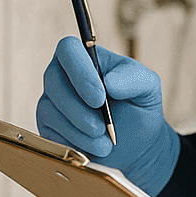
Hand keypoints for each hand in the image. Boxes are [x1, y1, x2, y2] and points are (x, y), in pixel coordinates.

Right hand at [36, 37, 179, 194]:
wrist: (136, 142)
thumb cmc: (138, 105)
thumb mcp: (147, 87)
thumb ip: (134, 78)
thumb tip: (109, 82)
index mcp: (84, 57)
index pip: (68, 49)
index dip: (80, 72)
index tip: (100, 97)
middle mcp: (62, 75)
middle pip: (53, 81)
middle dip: (78, 108)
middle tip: (102, 126)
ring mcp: (52, 101)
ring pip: (50, 111)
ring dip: (79, 130)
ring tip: (105, 141)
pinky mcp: (48, 127)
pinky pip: (49, 134)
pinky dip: (74, 143)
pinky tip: (94, 147)